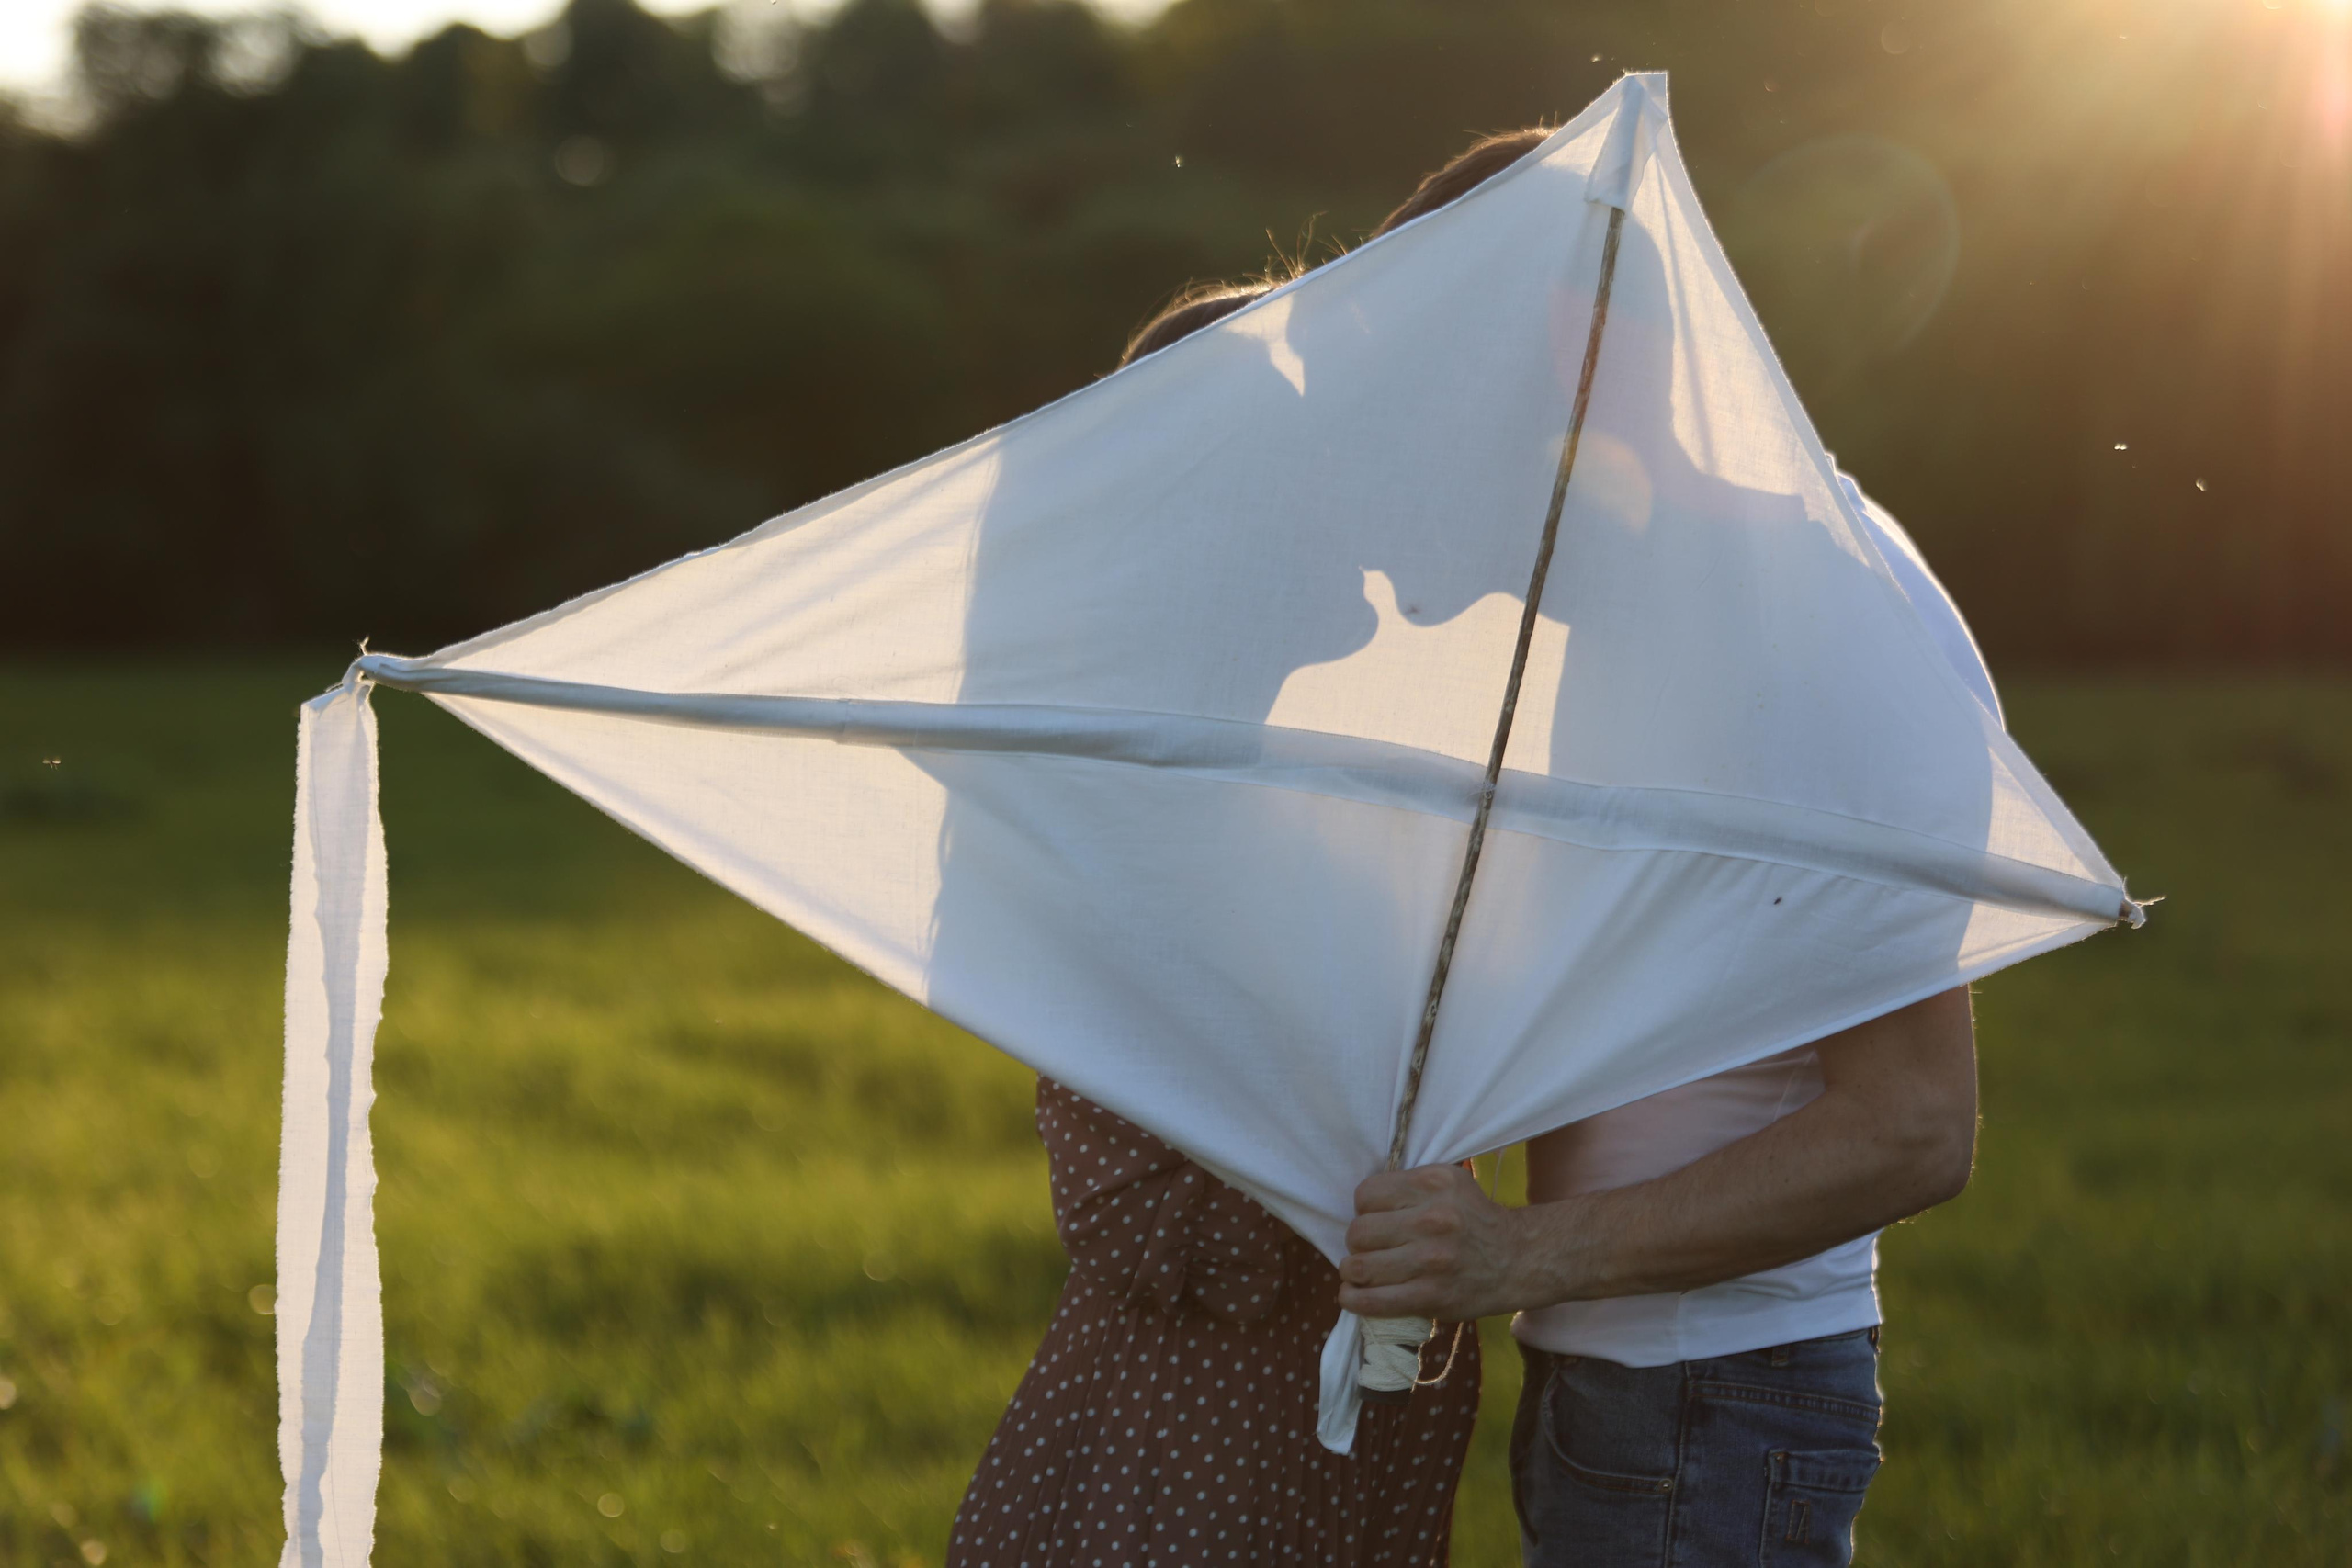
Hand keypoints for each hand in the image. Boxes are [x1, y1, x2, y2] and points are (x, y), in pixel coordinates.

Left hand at [1337, 1162, 1528, 1320]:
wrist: (1517, 1259)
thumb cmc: (1474, 1218)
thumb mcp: (1449, 1182)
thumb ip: (1408, 1186)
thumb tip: (1359, 1206)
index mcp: (1434, 1184)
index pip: (1365, 1195)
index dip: (1364, 1209)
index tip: (1377, 1219)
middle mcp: (1433, 1219)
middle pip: (1358, 1232)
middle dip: (1357, 1242)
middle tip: (1371, 1247)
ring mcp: (1431, 1261)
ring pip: (1360, 1266)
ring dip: (1353, 1271)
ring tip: (1362, 1271)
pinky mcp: (1431, 1297)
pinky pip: (1373, 1301)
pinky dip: (1353, 1299)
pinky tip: (1352, 1295)